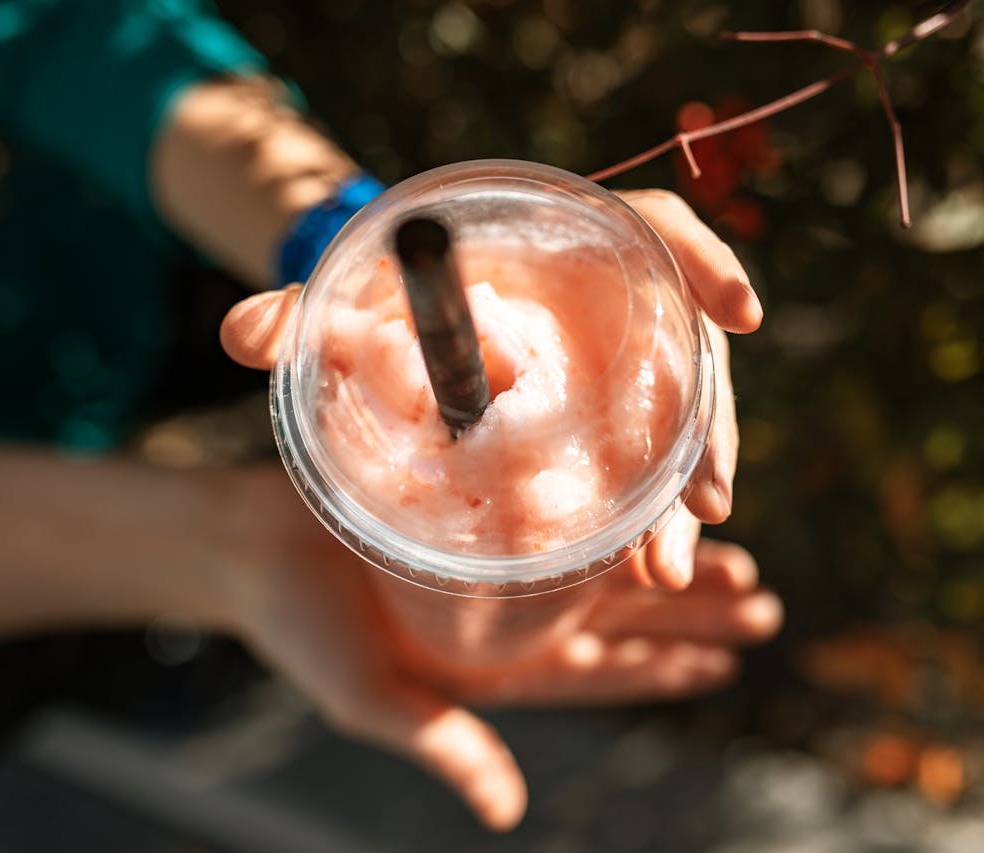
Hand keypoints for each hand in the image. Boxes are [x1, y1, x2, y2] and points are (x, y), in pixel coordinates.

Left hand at [222, 187, 763, 591]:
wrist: (399, 338)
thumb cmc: (385, 301)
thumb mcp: (344, 304)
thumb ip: (299, 315)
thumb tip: (243, 337)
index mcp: (563, 247)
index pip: (659, 227)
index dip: (707, 261)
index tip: (740, 311)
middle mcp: (615, 303)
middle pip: (689, 351)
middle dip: (707, 431)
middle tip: (700, 507)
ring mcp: (628, 368)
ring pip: (687, 424)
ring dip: (686, 496)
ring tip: (663, 568)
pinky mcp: (622, 426)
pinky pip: (661, 466)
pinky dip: (660, 516)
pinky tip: (647, 567)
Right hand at [223, 471, 780, 831]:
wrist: (249, 540)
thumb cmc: (300, 625)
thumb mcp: (370, 696)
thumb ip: (444, 744)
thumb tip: (503, 811)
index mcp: (486, 667)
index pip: (594, 673)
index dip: (660, 672)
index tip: (721, 665)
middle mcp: (502, 615)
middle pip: (615, 618)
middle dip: (689, 614)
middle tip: (762, 604)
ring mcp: (492, 562)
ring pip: (601, 566)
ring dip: (667, 565)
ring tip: (735, 557)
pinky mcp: (477, 510)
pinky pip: (559, 510)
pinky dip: (608, 510)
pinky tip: (651, 500)